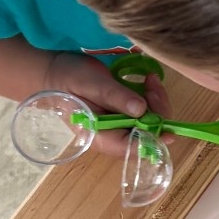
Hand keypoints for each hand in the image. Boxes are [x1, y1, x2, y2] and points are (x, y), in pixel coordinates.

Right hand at [43, 52, 168, 157]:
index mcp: (102, 137)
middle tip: (153, 86)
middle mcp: (114, 135)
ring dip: (156, 102)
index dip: (153, 139)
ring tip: (150, 80)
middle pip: (147, 135)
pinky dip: (151, 96)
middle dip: (157, 112)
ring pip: (150, 122)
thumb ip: (115, 97)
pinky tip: (147, 80)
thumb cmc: (67, 79)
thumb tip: (141, 110)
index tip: (165, 123)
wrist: (53, 70)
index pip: (132, 148)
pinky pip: (145, 110)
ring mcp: (120, 124)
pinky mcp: (123, 112)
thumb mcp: (91, 84)